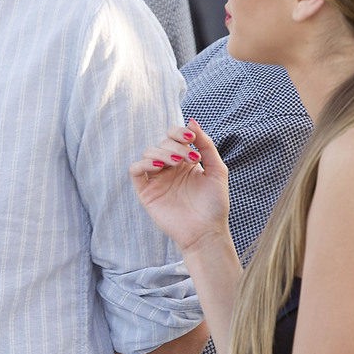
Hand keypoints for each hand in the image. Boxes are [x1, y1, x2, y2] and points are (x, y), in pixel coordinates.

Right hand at [130, 119, 229, 255]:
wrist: (207, 232)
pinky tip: (159, 167)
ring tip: (176, 163)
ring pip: (148, 153)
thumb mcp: (217, 170)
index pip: (175, 137)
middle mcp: (169, 168)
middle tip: (190, 158)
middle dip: (174, 145)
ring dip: (161, 152)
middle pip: (161, 142)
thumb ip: (207, 145)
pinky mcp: (146, 192)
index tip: (191, 138)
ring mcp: (157, 179)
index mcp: (185, 161)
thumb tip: (192, 121)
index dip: (180, 132)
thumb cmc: (214, 204)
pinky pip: (135, 170)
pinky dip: (144, 163)